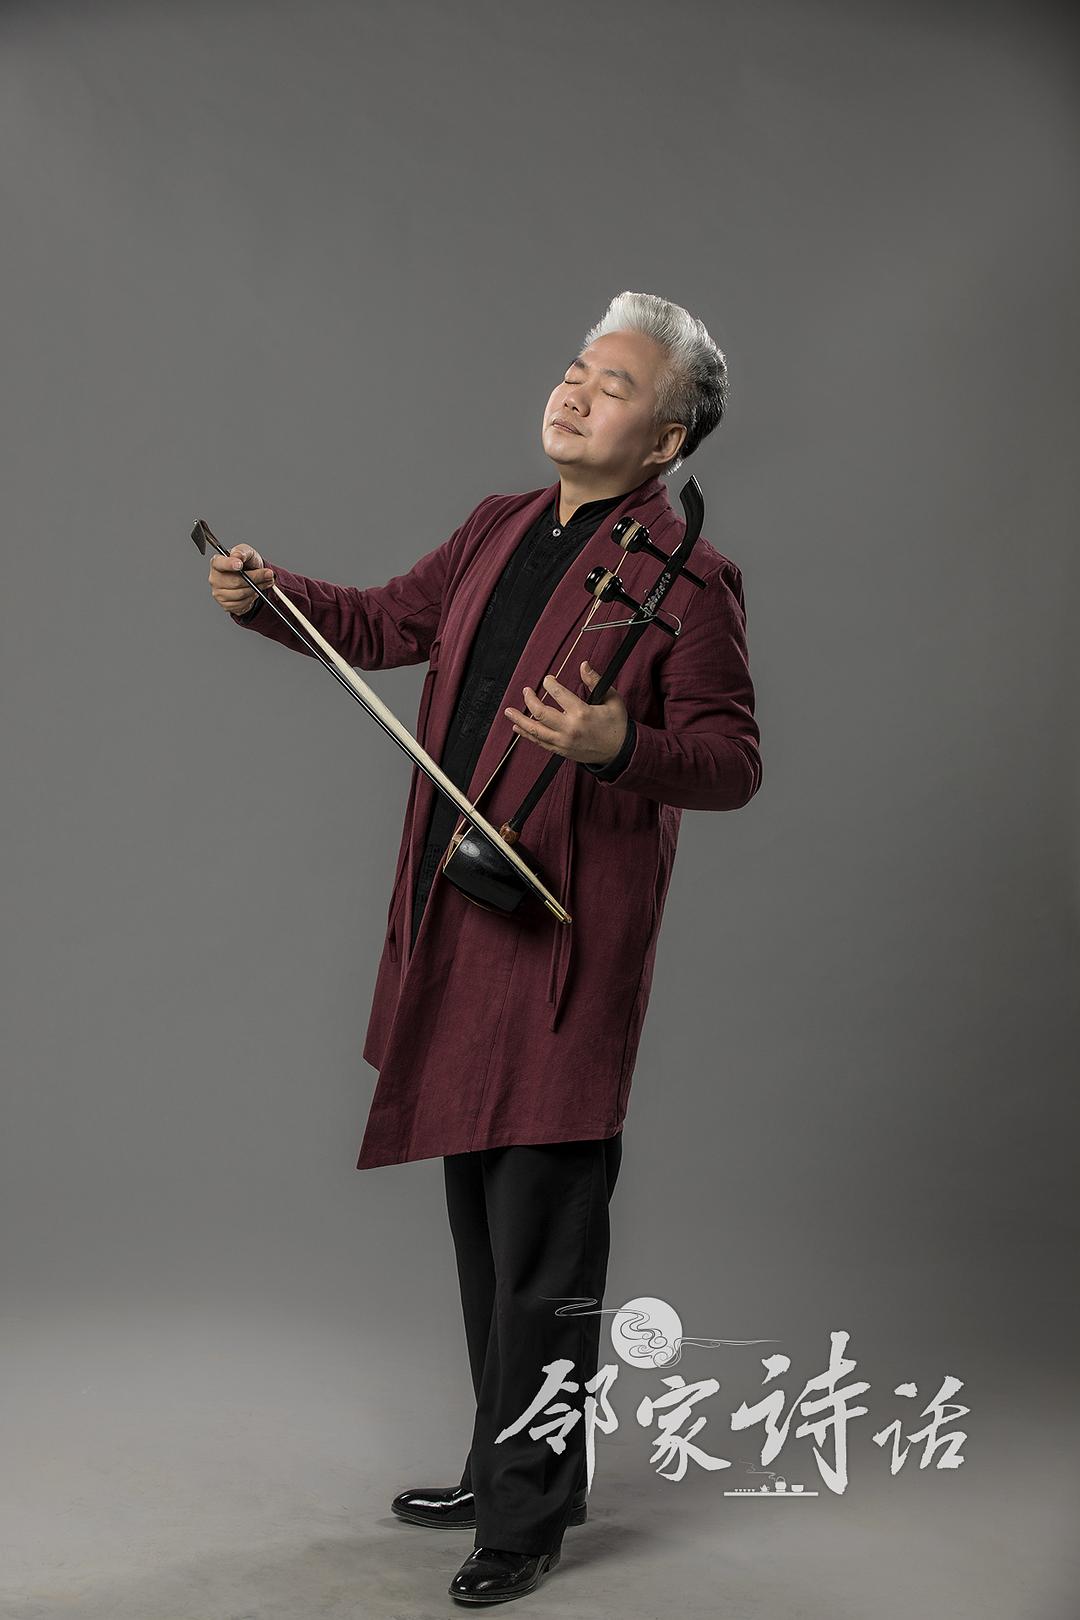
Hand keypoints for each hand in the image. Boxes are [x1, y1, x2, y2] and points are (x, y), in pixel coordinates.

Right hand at [209, 543, 274, 614]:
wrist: (251, 578)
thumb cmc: (246, 564)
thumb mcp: (247, 553)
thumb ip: (243, 552)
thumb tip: (237, 555)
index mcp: (217, 563)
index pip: (219, 563)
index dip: (229, 564)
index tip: (239, 565)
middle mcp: (215, 578)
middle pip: (235, 581)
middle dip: (255, 578)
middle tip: (268, 574)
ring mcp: (219, 593)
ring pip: (241, 593)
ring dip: (257, 588)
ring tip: (265, 582)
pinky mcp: (226, 604)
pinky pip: (242, 603)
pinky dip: (253, 597)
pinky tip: (255, 591)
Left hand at [503, 660, 628, 766]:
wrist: (619, 752)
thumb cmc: (616, 724)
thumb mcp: (611, 699)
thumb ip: (595, 681)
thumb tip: (584, 664)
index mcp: (582, 713)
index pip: (558, 694)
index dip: (550, 683)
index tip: (548, 679)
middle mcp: (570, 728)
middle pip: (540, 712)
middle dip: (530, 700)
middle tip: (526, 691)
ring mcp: (563, 741)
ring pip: (535, 730)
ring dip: (520, 719)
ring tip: (508, 711)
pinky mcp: (561, 750)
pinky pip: (539, 742)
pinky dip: (526, 734)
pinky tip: (517, 727)